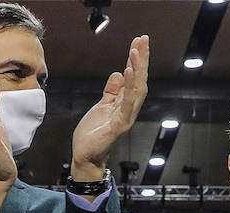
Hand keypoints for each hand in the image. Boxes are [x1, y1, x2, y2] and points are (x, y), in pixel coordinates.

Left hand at [71, 35, 149, 179]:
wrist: (85, 157)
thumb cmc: (92, 135)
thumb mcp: (100, 107)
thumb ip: (111, 92)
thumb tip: (117, 74)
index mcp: (124, 103)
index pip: (133, 77)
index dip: (136, 59)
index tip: (139, 41)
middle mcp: (129, 109)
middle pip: (139, 80)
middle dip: (142, 58)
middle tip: (144, 39)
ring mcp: (126, 117)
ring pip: (136, 90)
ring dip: (137, 69)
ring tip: (136, 50)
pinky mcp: (119, 126)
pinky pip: (126, 104)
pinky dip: (128, 87)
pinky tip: (128, 72)